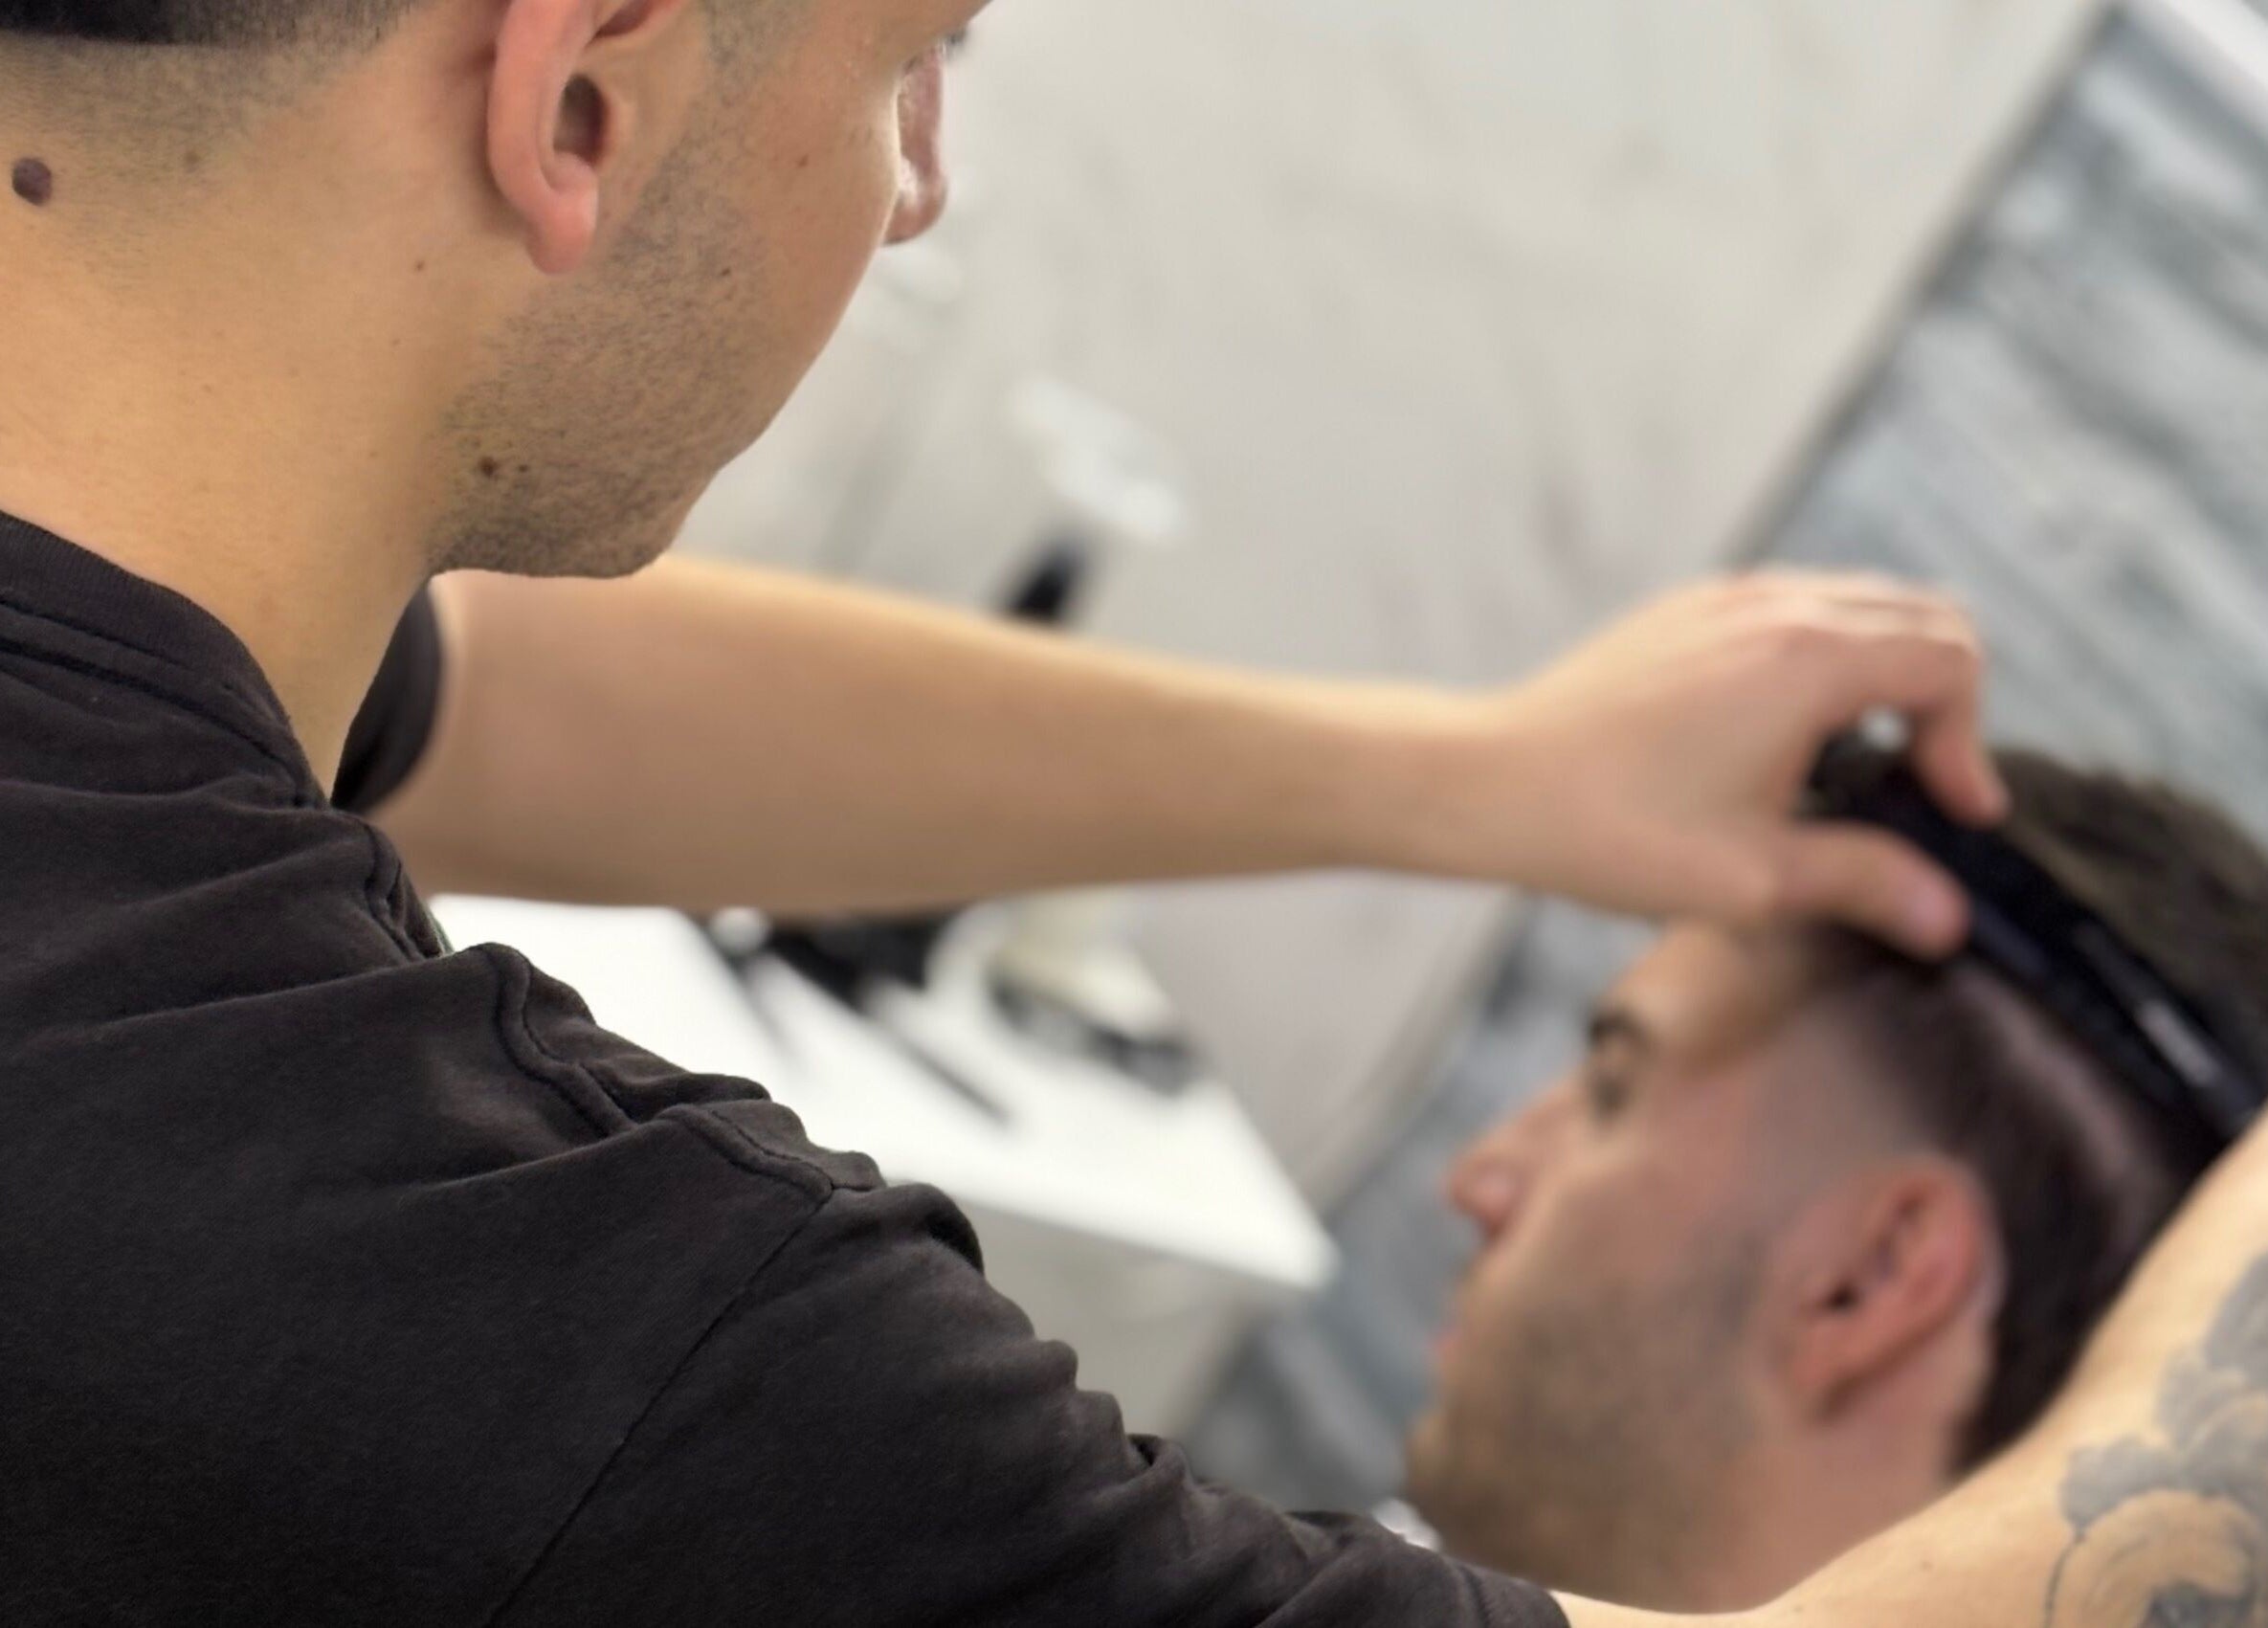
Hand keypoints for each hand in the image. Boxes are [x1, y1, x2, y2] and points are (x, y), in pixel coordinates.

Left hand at [1406, 572, 2007, 954]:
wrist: (1491, 782)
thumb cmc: (1612, 830)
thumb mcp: (1753, 877)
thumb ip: (1863, 884)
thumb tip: (1945, 916)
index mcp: (1808, 659)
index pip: (1951, 659)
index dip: (1970, 740)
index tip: (1951, 813)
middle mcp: (1774, 606)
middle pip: (1921, 613)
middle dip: (1945, 698)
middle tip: (1924, 784)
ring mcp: (1725, 600)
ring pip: (1858, 604)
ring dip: (1888, 673)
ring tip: (1863, 764)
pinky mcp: (1686, 612)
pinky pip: (1793, 609)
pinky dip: (1827, 656)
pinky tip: (1791, 737)